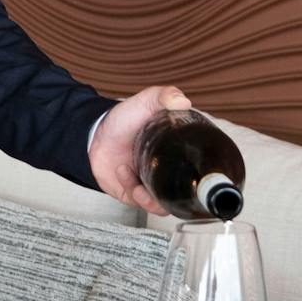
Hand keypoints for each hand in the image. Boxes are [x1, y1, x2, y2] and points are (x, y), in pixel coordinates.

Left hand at [87, 85, 191, 213]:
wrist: (96, 135)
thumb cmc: (125, 120)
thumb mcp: (146, 102)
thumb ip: (163, 96)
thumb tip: (183, 101)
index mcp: (179, 153)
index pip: (201, 169)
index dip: (206, 177)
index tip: (203, 177)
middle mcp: (170, 172)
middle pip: (186, 195)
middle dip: (181, 197)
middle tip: (173, 186)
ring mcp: (153, 185)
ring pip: (165, 205)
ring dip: (153, 199)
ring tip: (140, 185)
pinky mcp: (136, 195)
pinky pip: (141, 203)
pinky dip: (134, 191)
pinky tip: (123, 170)